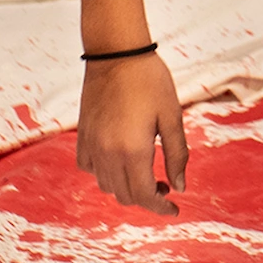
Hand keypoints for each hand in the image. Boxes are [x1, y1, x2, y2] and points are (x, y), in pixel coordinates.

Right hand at [76, 51, 188, 214]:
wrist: (116, 53)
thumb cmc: (150, 81)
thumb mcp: (172, 117)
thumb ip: (176, 155)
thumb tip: (179, 187)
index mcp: (133, 150)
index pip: (144, 195)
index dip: (160, 207)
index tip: (174, 209)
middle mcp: (108, 153)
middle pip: (125, 195)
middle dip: (147, 198)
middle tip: (165, 186)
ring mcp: (91, 145)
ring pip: (106, 185)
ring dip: (126, 187)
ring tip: (145, 172)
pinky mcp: (82, 136)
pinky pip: (89, 168)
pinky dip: (105, 173)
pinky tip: (120, 159)